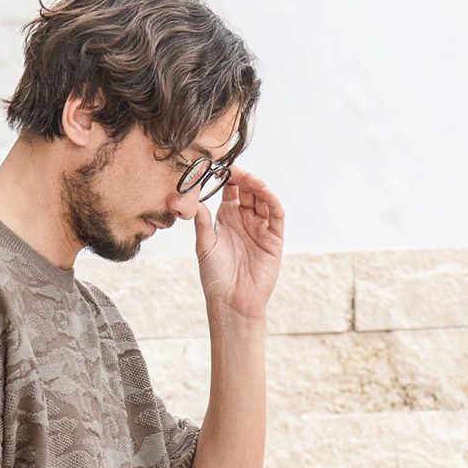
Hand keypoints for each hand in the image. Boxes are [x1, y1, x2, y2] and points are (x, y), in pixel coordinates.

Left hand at [191, 167, 283, 320]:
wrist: (231, 302)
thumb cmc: (215, 276)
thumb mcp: (205, 245)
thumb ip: (202, 221)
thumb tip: (191, 198)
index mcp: (228, 218)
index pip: (231, 189)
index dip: (229, 177)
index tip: (221, 166)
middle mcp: (245, 220)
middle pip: (248, 190)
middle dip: (244, 179)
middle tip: (235, 170)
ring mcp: (260, 228)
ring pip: (263, 199)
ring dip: (258, 187)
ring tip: (250, 180)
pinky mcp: (274, 238)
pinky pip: (276, 215)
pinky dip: (272, 201)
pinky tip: (264, 193)